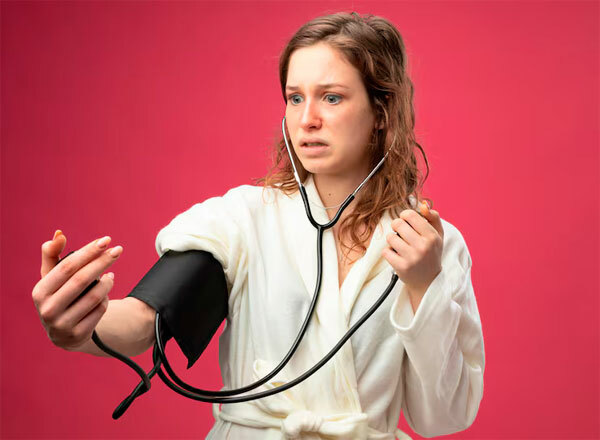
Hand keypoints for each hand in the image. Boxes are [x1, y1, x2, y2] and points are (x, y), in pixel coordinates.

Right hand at [32, 230, 122, 350]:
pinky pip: (100, 310)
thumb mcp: (51, 277)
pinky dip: (106, 297)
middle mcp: (48, 309)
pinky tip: (106, 291)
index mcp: (40, 291)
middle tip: (118, 250)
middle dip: (103, 262)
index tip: (106, 240)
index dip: (88, 252)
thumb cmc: (58, 295)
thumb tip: (59, 234)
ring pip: (95, 296)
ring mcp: (62, 324)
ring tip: (110, 275)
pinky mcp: (78, 334)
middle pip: (82, 279)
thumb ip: (52, 254)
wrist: (63, 332)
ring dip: (107, 282)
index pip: (67, 267)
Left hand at [382, 201, 443, 298]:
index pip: (410, 215)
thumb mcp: (438, 236)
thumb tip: (423, 205)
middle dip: (397, 227)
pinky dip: (389, 252)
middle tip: (401, 233)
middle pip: (397, 224)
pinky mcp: (401, 267)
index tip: (406, 221)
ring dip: (392, 240)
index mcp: (432, 236)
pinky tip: (397, 256)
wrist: (428, 282)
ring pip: (390, 237)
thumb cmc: (431, 254)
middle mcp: (423, 246)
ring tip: (400, 246)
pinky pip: (386, 251)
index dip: (404, 216)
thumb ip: (433, 218)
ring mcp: (412, 257)